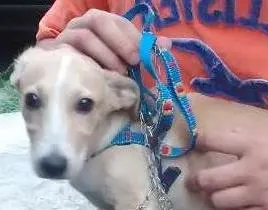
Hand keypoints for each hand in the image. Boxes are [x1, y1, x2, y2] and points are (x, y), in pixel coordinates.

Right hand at [38, 9, 169, 73]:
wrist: (71, 87)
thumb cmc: (105, 74)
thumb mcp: (127, 63)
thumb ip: (145, 52)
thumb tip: (167, 45)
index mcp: (103, 25)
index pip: (119, 22)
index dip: (133, 37)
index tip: (145, 54)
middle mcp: (83, 26)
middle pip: (99, 21)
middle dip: (120, 41)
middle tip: (135, 61)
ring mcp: (68, 38)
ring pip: (84, 36)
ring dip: (105, 54)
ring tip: (120, 72)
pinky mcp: (57, 53)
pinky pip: (69, 53)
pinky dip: (86, 63)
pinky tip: (99, 76)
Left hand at [191, 123, 267, 209]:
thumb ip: (257, 137)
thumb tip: (236, 138)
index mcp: (254, 144)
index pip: (213, 141)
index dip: (200, 141)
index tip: (197, 143)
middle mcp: (250, 170)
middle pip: (208, 180)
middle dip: (199, 181)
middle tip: (199, 183)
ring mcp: (259, 195)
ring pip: (220, 202)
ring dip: (219, 199)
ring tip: (224, 197)